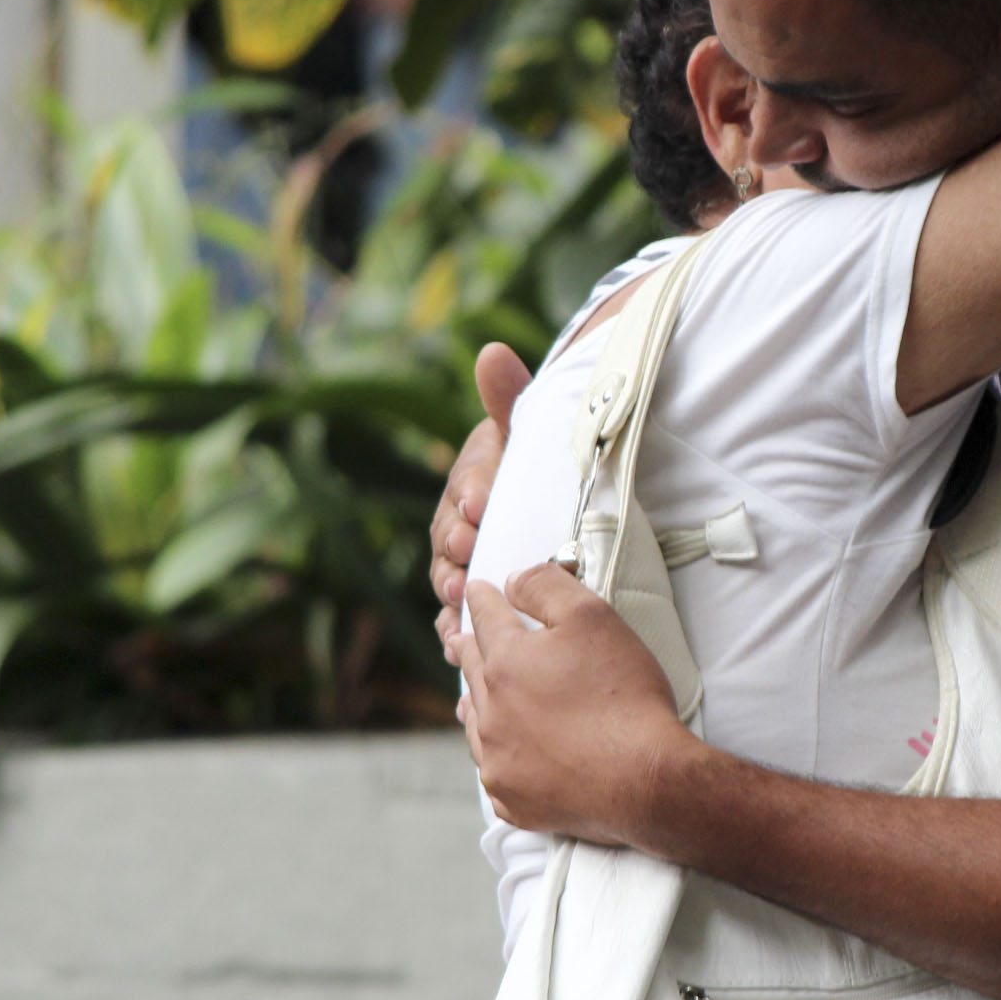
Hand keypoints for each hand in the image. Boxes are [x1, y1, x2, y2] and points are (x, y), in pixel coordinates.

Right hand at [432, 342, 531, 661]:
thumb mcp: (524, 433)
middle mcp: (460, 524)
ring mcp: (465, 564)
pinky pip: (459, 618)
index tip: (480, 502)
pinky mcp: (477, 601)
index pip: (468, 484)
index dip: (471, 492)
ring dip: (452, 591)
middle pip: (450, 537)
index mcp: (474, 483)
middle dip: (456, 545)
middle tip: (466, 549)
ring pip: (449, 579)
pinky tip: (459, 647)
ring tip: (460, 602)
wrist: (550, 502)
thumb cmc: (533, 465)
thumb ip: (508, 398)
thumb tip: (492, 352)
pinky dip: (456, 632)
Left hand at [455, 563, 688, 845]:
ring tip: (469, 697)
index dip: (484, 599)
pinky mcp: (512, 797)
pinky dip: (494, 752)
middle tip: (460, 639)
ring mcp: (498, 758)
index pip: (487, 619)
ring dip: (474, 703)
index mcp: (506, 662)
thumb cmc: (624, 695)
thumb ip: (547, 587)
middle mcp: (491, 711)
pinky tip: (500, 751)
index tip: (478, 590)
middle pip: (473, 670)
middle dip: (468, 648)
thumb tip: (513, 581)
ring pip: (475, 722)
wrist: (644, 778)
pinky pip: (492, 768)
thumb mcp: (594, 617)